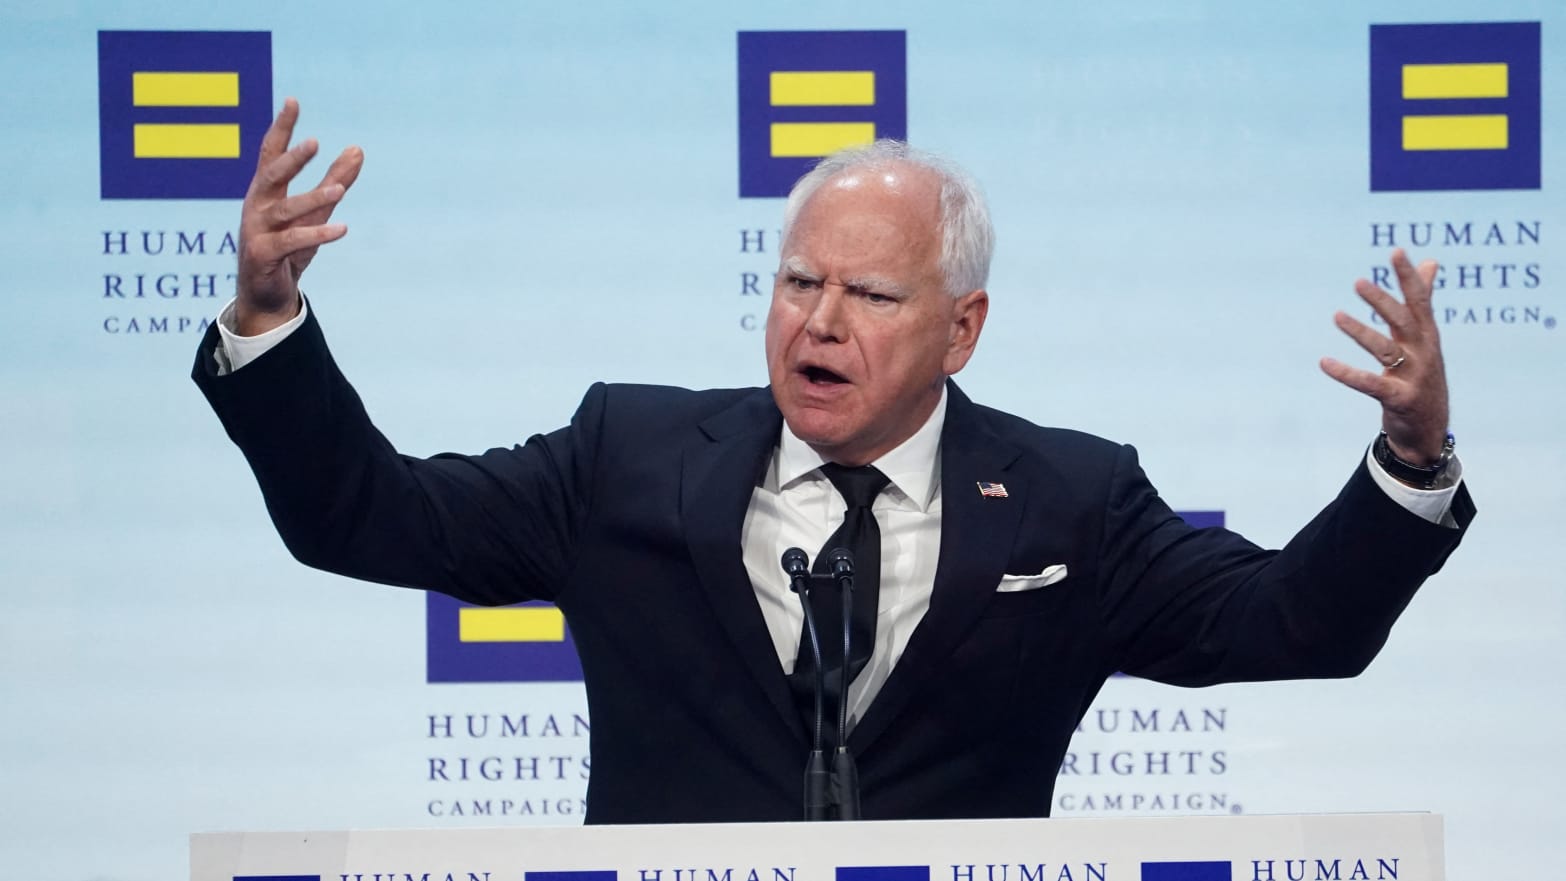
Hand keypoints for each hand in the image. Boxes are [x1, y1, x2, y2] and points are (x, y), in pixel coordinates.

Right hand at [235, 98, 363, 334]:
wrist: (266, 295)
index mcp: (265, 191)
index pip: (270, 152)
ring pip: (285, 210)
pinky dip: (316, 234)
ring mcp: (256, 230)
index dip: (281, 128)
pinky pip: (291, 242)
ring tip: (339, 189)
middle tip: (315, 143)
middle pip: (272, 176)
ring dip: (312, 198)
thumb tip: (357, 149)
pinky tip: (341, 229)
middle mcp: (256, 206)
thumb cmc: (287, 247)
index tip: (293, 102)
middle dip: (292, 159)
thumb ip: (335, 180)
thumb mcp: (315, 211)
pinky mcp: (262, 255)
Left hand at [1319, 249, 1449, 464]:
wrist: (1429, 429)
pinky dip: (1347, 374)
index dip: (1408, 277)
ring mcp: (1412, 377)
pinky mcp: (1398, 399)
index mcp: (1427, 336)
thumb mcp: (1424, 338)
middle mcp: (1423, 353)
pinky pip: (1370, 384)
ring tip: (1337, 316)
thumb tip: (1430, 262)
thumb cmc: (1422, 376)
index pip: (1420, 300)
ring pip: (1385, 350)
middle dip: (1382, 302)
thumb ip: (1423, 300)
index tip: (1396, 251)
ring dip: (1361, 332)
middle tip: (1358, 283)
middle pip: (1403, 322)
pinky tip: (1324, 363)